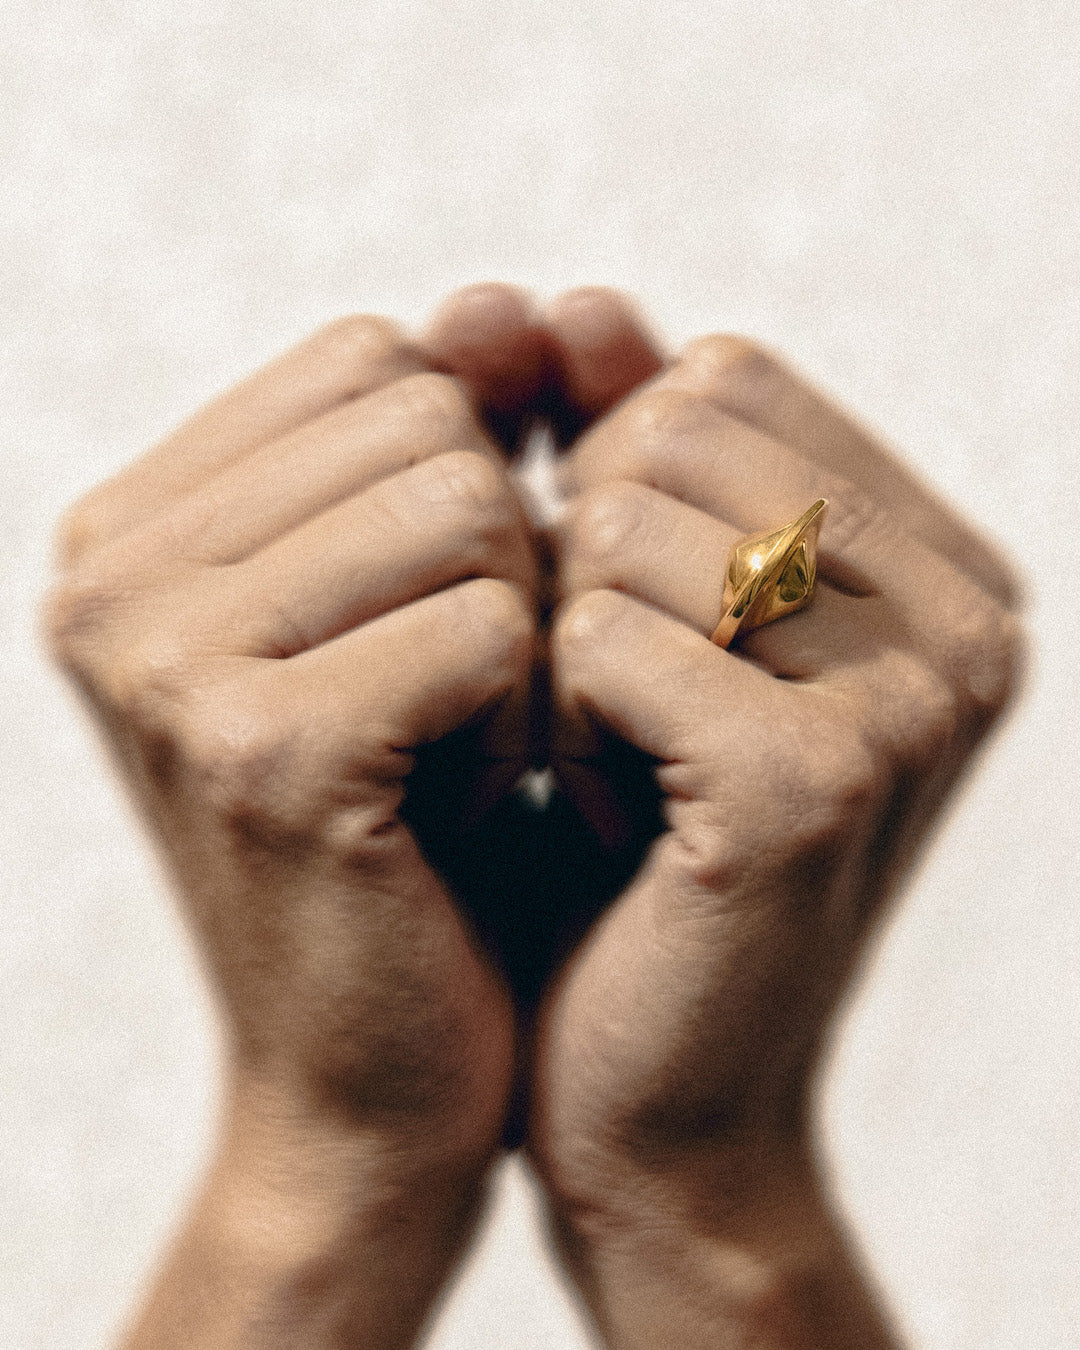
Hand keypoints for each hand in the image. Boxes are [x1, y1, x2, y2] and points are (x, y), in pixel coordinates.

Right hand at [45, 313, 539, 1348]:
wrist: (380, 1078)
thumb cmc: (419, 833)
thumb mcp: (424, 606)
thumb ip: (461, 435)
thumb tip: (510, 292)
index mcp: (135, 525)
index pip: (378, 360)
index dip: (468, 472)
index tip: (442, 614)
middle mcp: (113, 573)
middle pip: (424, 415)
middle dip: (497, 553)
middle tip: (458, 697)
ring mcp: (162, 658)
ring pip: (466, 503)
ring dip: (517, 630)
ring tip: (462, 746)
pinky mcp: (256, 751)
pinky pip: (488, 622)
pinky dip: (525, 712)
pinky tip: (472, 802)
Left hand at [534, 335, 1022, 1345]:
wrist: (649, 1092)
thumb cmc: (632, 849)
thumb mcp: (632, 621)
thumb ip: (616, 449)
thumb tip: (572, 295)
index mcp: (942, 560)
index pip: (721, 378)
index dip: (615, 480)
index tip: (622, 622)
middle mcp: (967, 612)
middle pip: (680, 426)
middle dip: (589, 552)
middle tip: (605, 697)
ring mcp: (915, 696)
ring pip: (630, 521)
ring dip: (563, 636)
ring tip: (606, 756)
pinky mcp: (817, 783)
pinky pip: (600, 634)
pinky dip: (552, 713)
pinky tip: (595, 806)